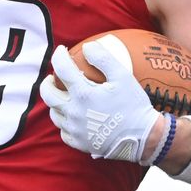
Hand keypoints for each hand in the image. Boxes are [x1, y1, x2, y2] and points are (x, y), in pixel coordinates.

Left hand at [39, 44, 162, 163]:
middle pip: (47, 94)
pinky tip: (73, 117)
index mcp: (83, 94)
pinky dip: (65, 122)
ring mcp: (74, 129)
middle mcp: (74, 112)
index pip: (62, 68)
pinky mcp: (78, 143)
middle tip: (54, 77)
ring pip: (54, 114)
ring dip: (55, 102)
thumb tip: (87, 47)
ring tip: (64, 97)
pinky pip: (64, 131)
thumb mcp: (123, 76)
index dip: (59, 56)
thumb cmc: (134, 105)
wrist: (143, 138)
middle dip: (47, 82)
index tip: (63, 51)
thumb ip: (104, 58)